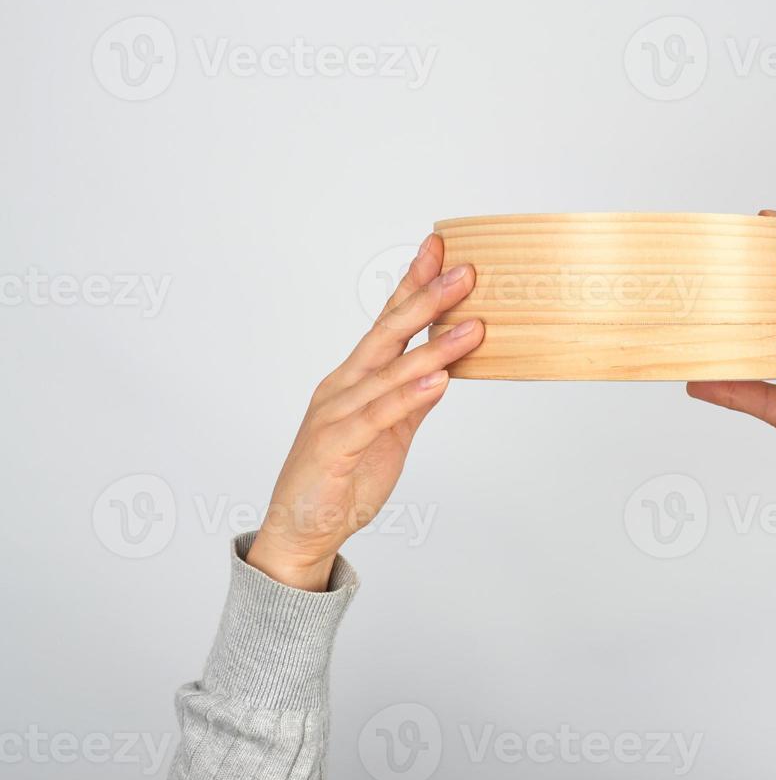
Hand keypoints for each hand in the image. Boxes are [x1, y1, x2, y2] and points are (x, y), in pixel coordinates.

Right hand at [246, 234, 482, 589]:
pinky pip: (378, 416)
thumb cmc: (340, 479)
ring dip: (433, 347)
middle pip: (389, 333)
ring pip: (389, 372)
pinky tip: (439, 380)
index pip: (388, 322)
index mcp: (355, 378)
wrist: (299, 531)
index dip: (413, 284)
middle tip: (465, 271)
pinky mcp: (336, 446)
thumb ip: (413, 401)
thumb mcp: (390, 434)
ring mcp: (336, 414)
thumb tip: (445, 370)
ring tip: (472, 326)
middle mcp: (343, 386)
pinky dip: (409, 396)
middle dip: (427, 298)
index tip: (440, 248)